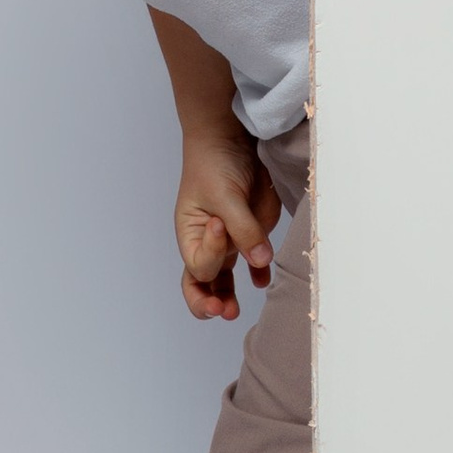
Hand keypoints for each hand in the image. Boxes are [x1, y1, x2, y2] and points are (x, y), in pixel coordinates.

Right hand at [175, 124, 283, 322]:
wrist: (232, 141)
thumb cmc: (214, 164)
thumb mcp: (224, 194)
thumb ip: (242, 228)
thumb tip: (260, 260)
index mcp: (190, 234)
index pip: (199, 262)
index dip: (211, 252)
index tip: (220, 226)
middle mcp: (206, 243)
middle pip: (200, 283)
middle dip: (208, 301)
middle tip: (222, 310)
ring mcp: (230, 241)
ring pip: (224, 281)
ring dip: (229, 297)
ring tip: (235, 312)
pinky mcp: (250, 235)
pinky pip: (252, 264)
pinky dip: (258, 275)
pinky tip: (263, 280)